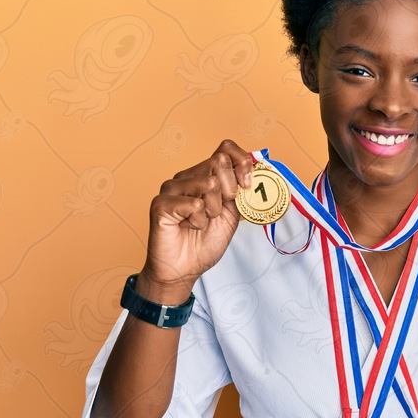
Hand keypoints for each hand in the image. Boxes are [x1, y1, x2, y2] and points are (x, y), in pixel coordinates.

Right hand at [138, 140, 252, 301]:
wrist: (184, 269)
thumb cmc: (203, 243)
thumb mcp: (232, 215)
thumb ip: (240, 193)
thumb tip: (256, 174)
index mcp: (204, 176)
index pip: (225, 149)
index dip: (242, 162)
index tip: (247, 185)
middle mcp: (187, 176)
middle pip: (219, 162)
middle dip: (229, 191)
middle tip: (217, 212)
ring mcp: (172, 188)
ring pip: (209, 183)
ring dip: (212, 210)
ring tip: (201, 222)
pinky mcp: (161, 203)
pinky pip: (194, 203)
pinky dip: (198, 221)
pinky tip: (188, 227)